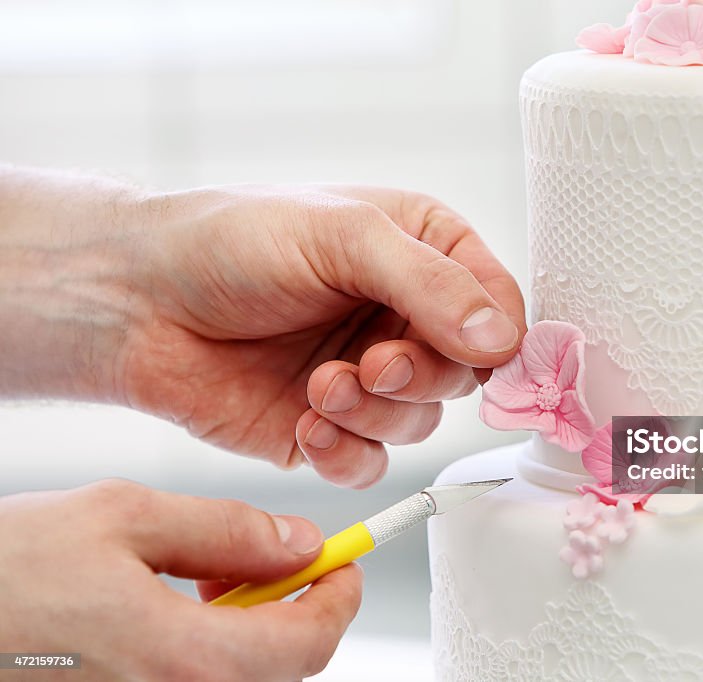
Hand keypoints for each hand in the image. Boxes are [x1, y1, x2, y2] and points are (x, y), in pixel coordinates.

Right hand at [0, 480, 359, 681]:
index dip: (339, 596)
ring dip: (251, 624)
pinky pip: (199, 681)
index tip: (344, 561)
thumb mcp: (125, 518)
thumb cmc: (9, 571)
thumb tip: (299, 542)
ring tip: (204, 576)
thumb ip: (226, 531)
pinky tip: (173, 608)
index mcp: (185, 660)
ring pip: (243, 675)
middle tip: (272, 557)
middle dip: (295, 605)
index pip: (309, 641)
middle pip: (283, 665)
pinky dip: (210, 645)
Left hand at [122, 185, 524, 484]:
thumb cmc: (233, 241)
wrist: (137, 301)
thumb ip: (430, 285)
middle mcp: (402, 317)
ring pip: (420, 423)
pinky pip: (370, 463)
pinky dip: (346, 454)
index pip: (498, 304)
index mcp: (422, 253)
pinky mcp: (329, 428)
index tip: (474, 354)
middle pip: (465, 374)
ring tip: (321, 386)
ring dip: (375, 413)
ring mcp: (367, 377)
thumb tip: (504, 341)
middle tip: (373, 364)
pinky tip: (307, 424)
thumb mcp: (342, 235)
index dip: (497, 337)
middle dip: (421, 377)